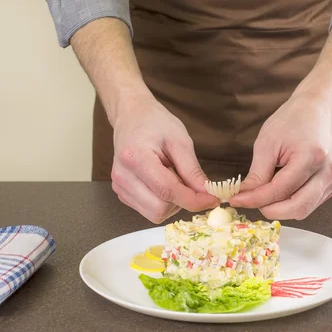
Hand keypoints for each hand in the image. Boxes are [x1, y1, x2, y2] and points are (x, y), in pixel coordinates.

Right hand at [110, 93, 218, 222]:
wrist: (131, 117)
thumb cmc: (155, 123)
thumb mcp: (180, 141)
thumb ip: (192, 170)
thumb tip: (207, 194)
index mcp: (135, 158)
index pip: (168, 191)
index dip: (193, 200)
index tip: (212, 199)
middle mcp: (122, 176)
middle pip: (159, 209)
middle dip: (181, 201)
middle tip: (187, 181)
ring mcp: (119, 186)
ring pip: (154, 214)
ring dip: (172, 203)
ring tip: (172, 177)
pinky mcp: (121, 193)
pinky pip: (148, 210)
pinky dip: (161, 202)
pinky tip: (162, 182)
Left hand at [229, 94, 331, 219]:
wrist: (316, 110)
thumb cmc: (291, 120)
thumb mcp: (267, 143)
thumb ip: (257, 173)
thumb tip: (245, 196)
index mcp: (311, 157)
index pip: (281, 190)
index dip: (256, 199)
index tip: (236, 200)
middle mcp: (327, 172)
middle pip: (297, 208)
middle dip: (269, 209)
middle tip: (250, 201)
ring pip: (303, 210)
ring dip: (280, 209)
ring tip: (262, 195)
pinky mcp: (330, 185)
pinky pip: (308, 205)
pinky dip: (290, 204)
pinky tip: (278, 192)